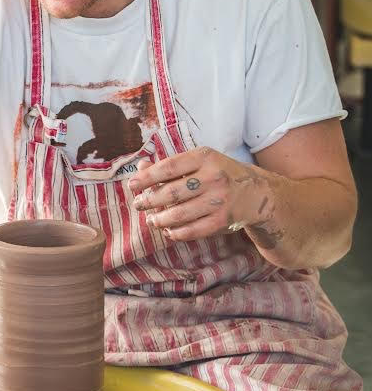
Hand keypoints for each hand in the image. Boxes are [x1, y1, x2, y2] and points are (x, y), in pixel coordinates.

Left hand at [128, 147, 270, 241]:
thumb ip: (171, 166)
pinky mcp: (222, 220)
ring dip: (160, 219)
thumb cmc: (221, 174)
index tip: (132, 185)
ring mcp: (219, 200)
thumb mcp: (200, 162)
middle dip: (149, 201)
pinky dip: (177, 233)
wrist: (258, 193)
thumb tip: (141, 168)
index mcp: (205, 157)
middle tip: (138, 205)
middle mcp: (213, 177)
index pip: (169, 167)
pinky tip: (169, 231)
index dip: (147, 178)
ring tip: (151, 220)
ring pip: (179, 214)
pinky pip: (193, 230)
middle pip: (171, 192)